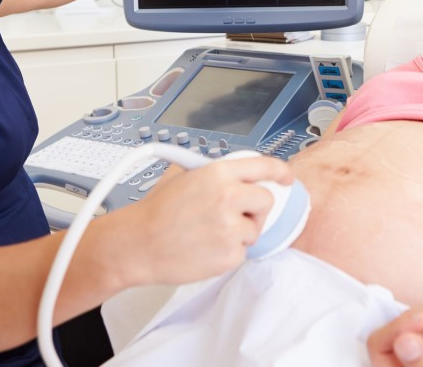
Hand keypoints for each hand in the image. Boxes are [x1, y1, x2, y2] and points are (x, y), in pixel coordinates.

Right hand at [120, 154, 292, 284]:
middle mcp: (229, 197)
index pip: (264, 167)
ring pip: (254, 230)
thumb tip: (234, 171)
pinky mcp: (229, 255)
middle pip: (266, 201)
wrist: (136, 245)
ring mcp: (231, 228)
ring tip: (208, 234)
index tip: (286, 178)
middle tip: (235, 216)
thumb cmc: (155, 213)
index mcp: (218, 173)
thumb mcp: (182, 175)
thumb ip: (212, 172)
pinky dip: (227, 253)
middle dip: (255, 209)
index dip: (280, 172)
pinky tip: (204, 248)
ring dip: (238, 234)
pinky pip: (242, 253)